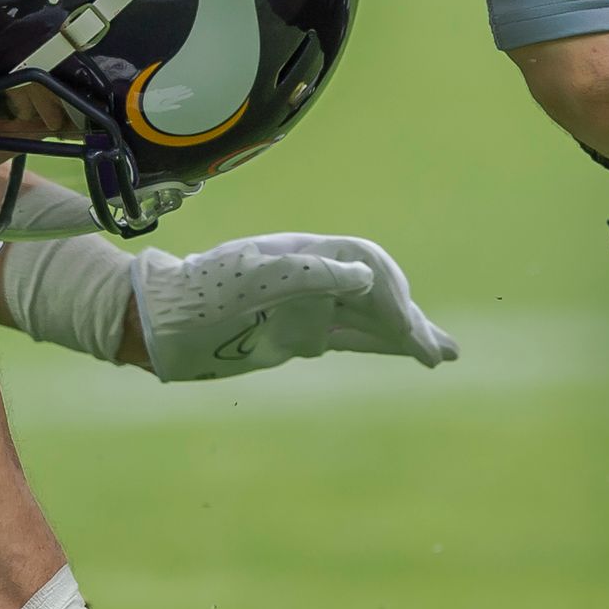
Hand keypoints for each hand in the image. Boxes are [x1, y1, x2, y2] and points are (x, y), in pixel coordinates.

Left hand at [132, 232, 459, 381]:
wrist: (164, 319)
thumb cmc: (204, 293)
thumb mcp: (255, 279)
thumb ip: (310, 275)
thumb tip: (365, 279)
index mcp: (304, 254)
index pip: (364, 264)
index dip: (392, 294)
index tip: (408, 330)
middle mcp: (311, 277)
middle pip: (375, 291)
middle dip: (410, 318)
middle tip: (443, 353)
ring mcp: (306, 305)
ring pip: (368, 318)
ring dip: (406, 334)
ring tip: (443, 354)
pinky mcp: (297, 332)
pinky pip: (350, 336)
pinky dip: (381, 345)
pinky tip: (402, 351)